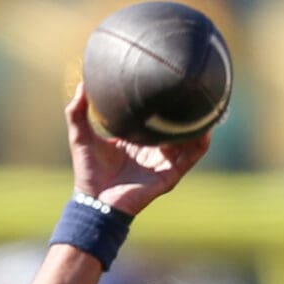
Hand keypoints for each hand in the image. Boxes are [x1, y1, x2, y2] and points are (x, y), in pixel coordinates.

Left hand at [66, 86, 210, 216]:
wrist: (94, 202)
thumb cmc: (88, 172)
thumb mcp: (81, 135)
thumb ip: (77, 111)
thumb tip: (81, 84)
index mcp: (137, 141)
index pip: (156, 118)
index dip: (164, 103)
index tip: (169, 81)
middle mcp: (153, 151)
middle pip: (177, 128)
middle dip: (187, 111)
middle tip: (195, 88)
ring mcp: (163, 163)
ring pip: (189, 140)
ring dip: (198, 124)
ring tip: (206, 105)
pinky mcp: (169, 175)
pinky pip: (190, 157)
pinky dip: (199, 143)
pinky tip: (204, 129)